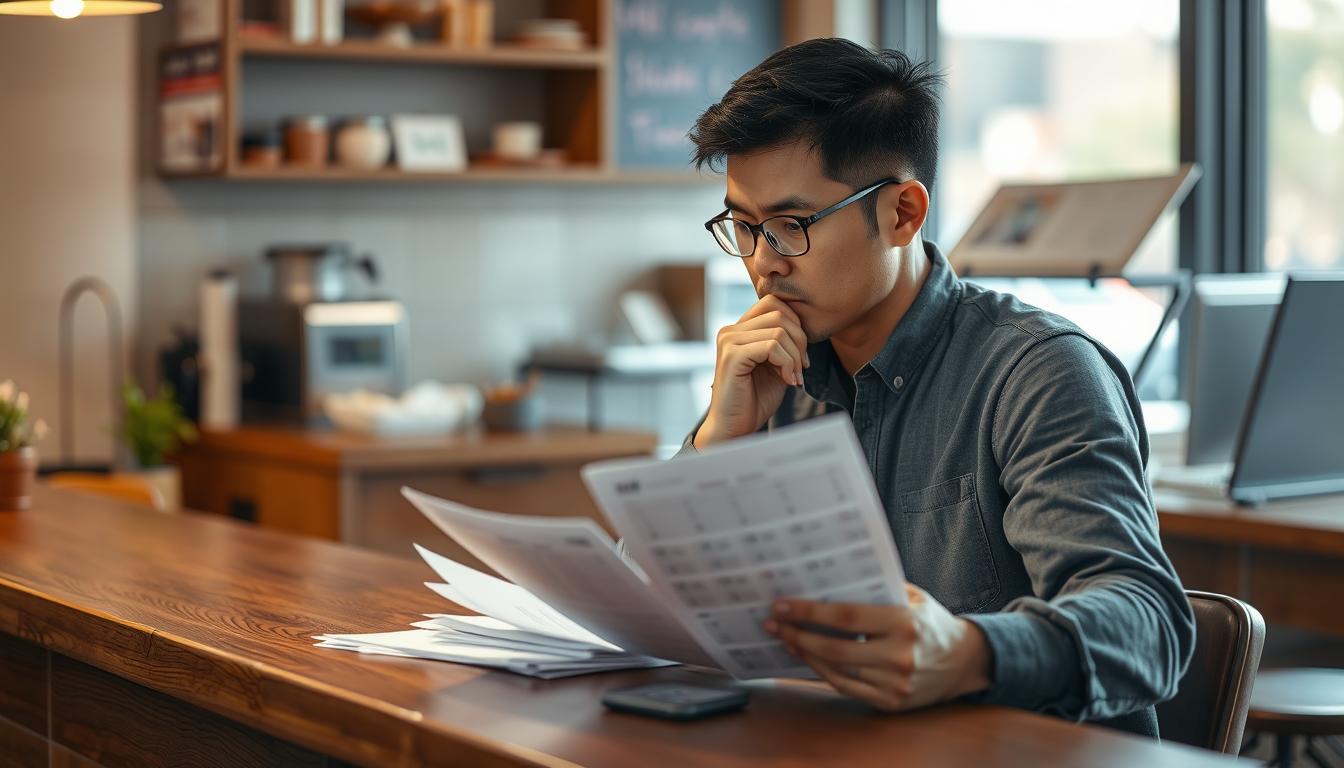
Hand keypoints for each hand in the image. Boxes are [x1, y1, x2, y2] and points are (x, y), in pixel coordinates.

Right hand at [694, 295, 808, 448]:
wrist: (735, 428)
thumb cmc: (755, 399)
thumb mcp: (776, 365)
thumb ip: (784, 343)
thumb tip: (805, 327)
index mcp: (739, 329)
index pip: (774, 302)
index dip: (796, 325)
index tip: (801, 357)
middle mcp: (730, 330)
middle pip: (780, 312)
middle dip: (800, 340)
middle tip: (801, 368)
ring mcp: (729, 341)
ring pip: (779, 330)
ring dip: (795, 356)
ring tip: (794, 377)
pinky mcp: (731, 356)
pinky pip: (771, 346)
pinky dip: (787, 363)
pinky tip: (787, 380)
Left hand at [763, 584, 991, 711]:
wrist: (966, 661)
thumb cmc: (931, 621)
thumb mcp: (912, 596)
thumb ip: (877, 588)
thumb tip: (829, 578)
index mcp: (904, 623)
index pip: (846, 617)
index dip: (809, 611)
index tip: (782, 605)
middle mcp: (899, 656)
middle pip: (835, 648)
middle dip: (798, 634)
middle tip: (773, 623)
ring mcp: (895, 684)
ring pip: (837, 671)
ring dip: (805, 655)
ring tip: (786, 639)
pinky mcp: (891, 703)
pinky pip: (847, 688)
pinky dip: (823, 673)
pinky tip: (808, 657)